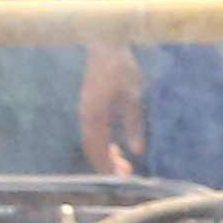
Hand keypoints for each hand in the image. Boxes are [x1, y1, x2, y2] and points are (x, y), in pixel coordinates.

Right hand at [78, 46, 144, 178]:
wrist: (104, 44)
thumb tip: (137, 151)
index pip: (98, 147)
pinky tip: (116, 149)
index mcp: (95, 114)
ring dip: (105, 155)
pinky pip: (93, 132)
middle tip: (126, 175)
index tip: (120, 178)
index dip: (107, 165)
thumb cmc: (121, 66)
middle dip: (107, 164)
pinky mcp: (89, 106)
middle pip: (92, 148)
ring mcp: (85, 111)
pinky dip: (103, 144)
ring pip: (92, 141)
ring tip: (123, 165)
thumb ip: (134, 123)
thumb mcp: (134, 94)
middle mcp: (86, 115)